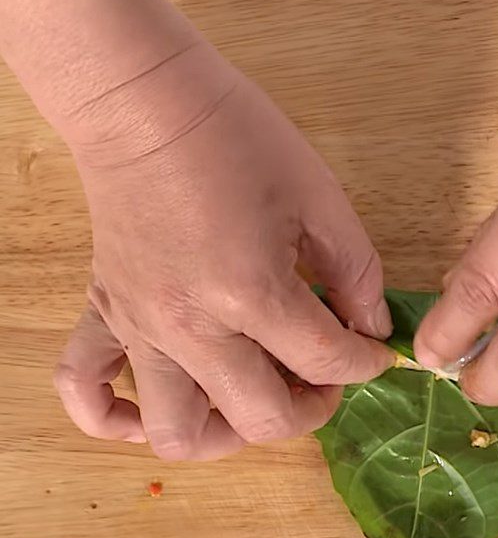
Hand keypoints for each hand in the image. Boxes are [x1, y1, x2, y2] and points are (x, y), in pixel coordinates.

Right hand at [54, 57, 392, 459]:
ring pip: (175, 433)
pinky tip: (150, 407)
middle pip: (260, 418)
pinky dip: (114, 419)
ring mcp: (139, 327)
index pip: (326, 362)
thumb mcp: (320, 198)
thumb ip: (357, 274)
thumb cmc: (235, 139)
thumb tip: (371, 330)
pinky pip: (84, 390)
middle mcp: (189, 327)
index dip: (365, 364)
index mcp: (249, 293)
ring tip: (248, 400)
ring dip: (223, 435)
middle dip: (309, 410)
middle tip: (322, 377)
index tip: (373, 353)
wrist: (144, 102)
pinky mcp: (104, 314)